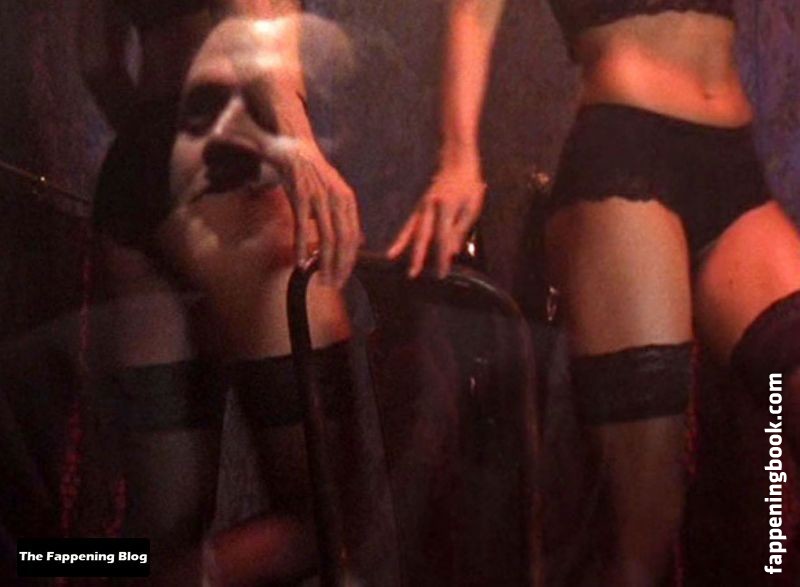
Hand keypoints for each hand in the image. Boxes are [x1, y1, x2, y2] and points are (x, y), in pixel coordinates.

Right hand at [279, 139, 360, 287]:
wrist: (292, 145)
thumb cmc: (312, 174)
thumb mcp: (335, 193)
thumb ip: (345, 217)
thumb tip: (359, 241)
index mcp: (347, 200)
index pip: (353, 237)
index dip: (349, 261)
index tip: (342, 278)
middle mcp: (337, 198)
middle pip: (344, 240)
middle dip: (340, 266)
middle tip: (333, 284)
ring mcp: (319, 196)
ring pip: (327, 237)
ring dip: (324, 262)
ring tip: (320, 279)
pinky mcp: (300, 194)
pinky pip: (302, 226)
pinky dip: (302, 247)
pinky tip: (301, 263)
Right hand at [387, 161, 484, 277]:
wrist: (457, 162)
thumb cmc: (468, 186)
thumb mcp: (471, 208)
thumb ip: (460, 230)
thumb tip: (451, 252)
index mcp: (446, 207)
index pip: (443, 237)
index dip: (442, 257)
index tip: (441, 274)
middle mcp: (430, 207)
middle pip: (422, 235)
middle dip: (417, 255)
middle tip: (412, 274)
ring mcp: (422, 206)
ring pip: (411, 228)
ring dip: (402, 245)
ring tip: (392, 259)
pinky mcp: (419, 208)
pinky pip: (409, 224)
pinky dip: (402, 237)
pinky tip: (395, 249)